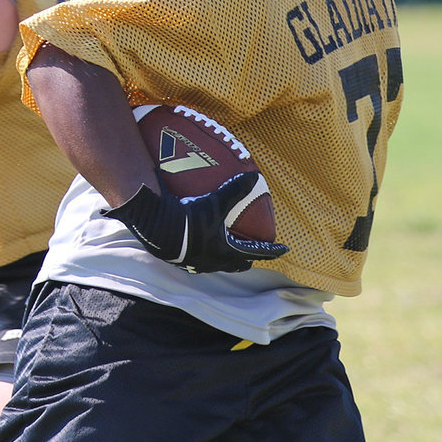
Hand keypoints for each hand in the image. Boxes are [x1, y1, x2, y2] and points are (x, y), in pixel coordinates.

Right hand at [103, 172, 288, 273]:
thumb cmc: (190, 219)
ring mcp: (197, 264)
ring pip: (218, 264)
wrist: (158, 230)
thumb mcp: (215, 203)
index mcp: (227, 252)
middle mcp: (214, 262)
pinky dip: (206, 253)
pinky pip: (200, 260)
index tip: (283, 249)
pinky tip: (200, 244)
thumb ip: (234, 190)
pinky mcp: (182, 261)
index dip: (270, 250)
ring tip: (227, 248)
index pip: (256, 253)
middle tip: (253, 251)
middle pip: (237, 264)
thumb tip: (253, 176)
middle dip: (247, 258)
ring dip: (226, 258)